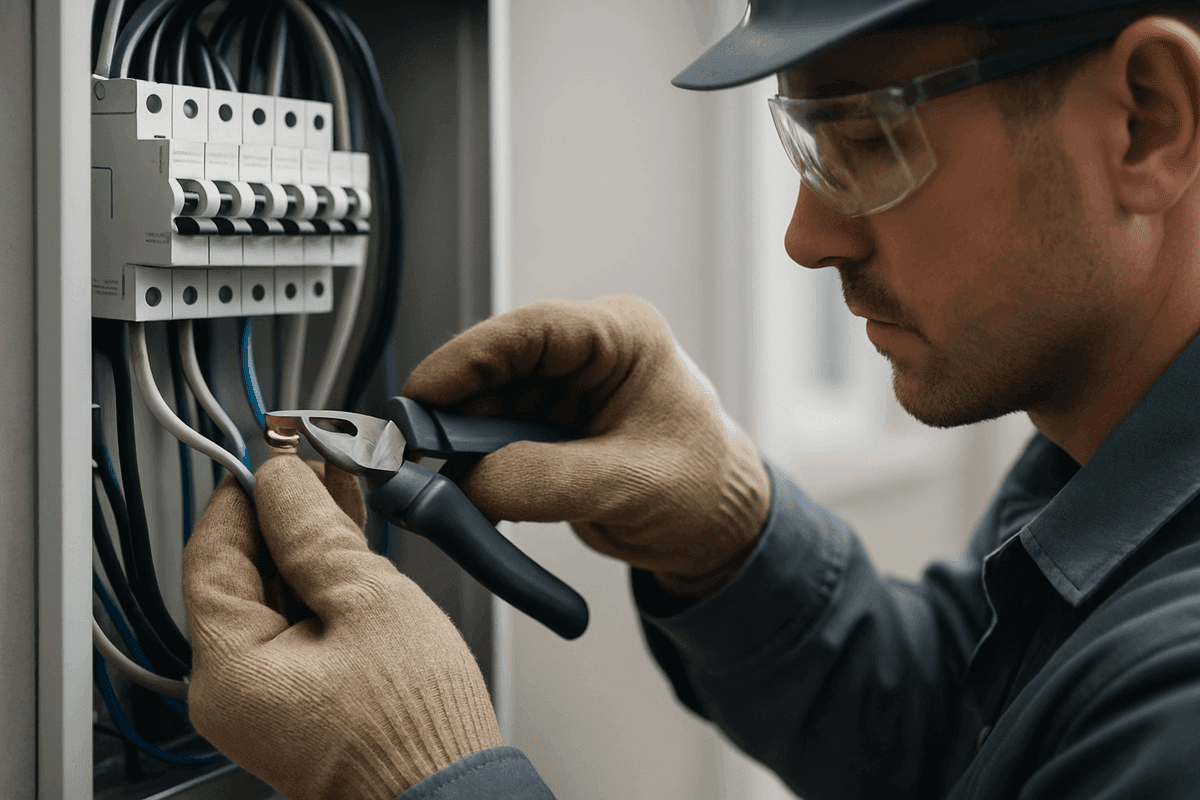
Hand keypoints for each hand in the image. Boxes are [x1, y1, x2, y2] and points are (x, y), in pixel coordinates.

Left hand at [182, 455, 502, 799]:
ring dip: (308, 538)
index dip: (246, 494)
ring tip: (339, 482)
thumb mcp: (371, 604)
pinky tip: (349, 534)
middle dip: (283, 511)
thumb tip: (285, 481)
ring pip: (275, 592)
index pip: (213, 554)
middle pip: (243, 571)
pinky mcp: (301, 695)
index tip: (275, 453)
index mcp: (231, 669)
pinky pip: (299, 620)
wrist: (450, 793)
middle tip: (314, 460)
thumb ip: (317, 533)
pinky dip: (323, 577)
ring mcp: (268, 694)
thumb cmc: (415, 729)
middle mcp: (235, 686)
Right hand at [403, 294, 770, 596]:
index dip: (465, 360)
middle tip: (414, 458)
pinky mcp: (546, 434)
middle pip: (495, 370)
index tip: (420, 396)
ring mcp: (562, 395)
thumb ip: (547, 479)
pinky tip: (465, 503)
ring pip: (484, 410)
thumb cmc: (703, 491)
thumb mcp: (631, 484)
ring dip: (457, 452)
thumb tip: (468, 481)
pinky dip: (473, 475)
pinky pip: (492, 446)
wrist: (716, 531)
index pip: (530, 330)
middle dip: (451, 416)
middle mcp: (586, 357)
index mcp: (622, 337)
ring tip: (438, 492)